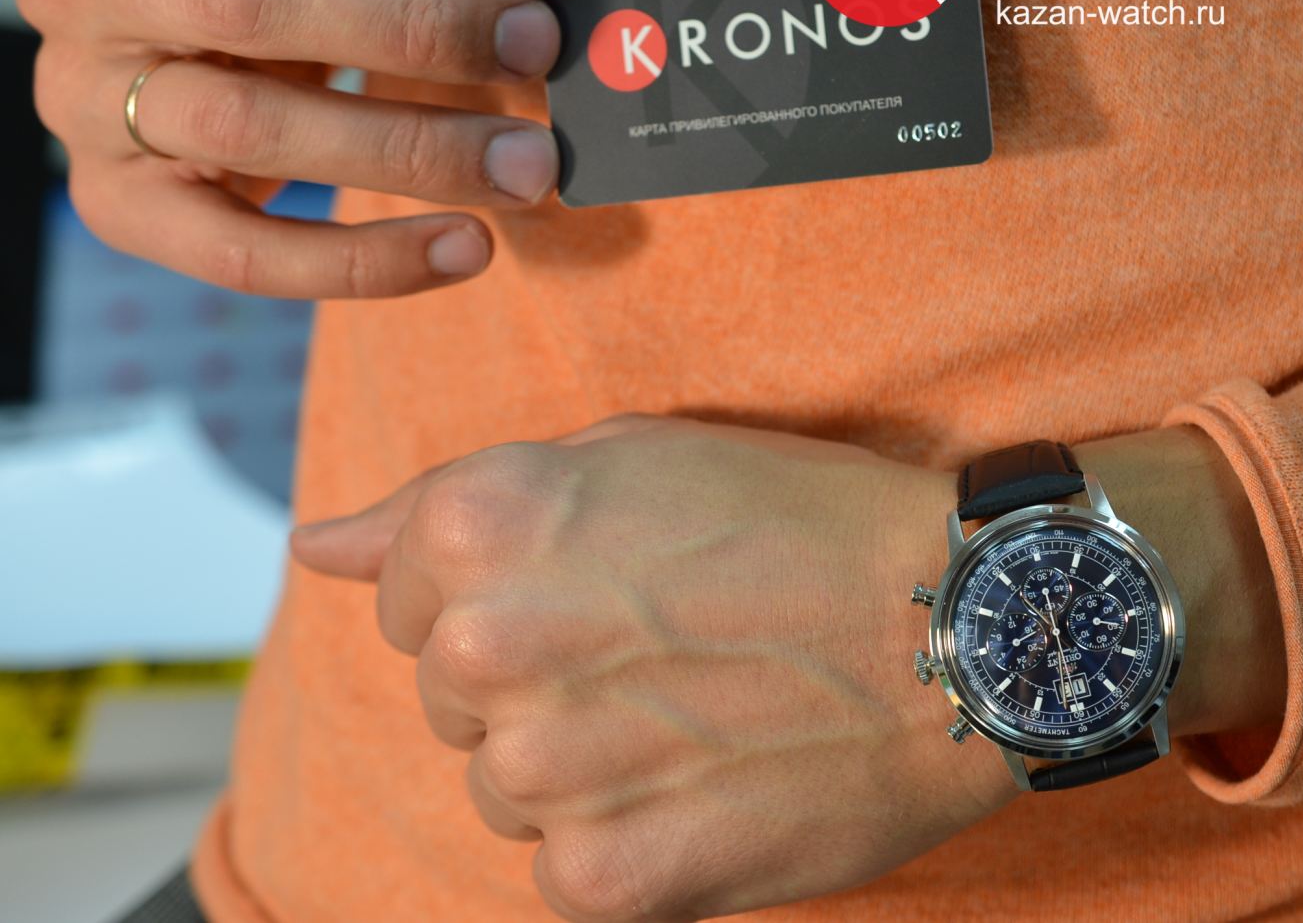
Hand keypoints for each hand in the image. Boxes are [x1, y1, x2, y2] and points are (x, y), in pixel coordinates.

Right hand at [17, 0, 588, 297]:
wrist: (164, 50)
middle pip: (256, 1)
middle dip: (419, 27)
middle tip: (540, 48)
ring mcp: (84, 96)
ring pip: (250, 125)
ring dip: (412, 147)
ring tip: (527, 164)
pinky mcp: (117, 203)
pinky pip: (243, 254)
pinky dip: (366, 260)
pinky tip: (468, 247)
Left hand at [291, 416, 1018, 921]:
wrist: (959, 622)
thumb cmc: (807, 521)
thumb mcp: (630, 455)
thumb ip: (445, 503)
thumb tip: (315, 547)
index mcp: (482, 526)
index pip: (401, 595)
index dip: (500, 592)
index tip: (592, 593)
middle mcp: (490, 644)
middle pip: (449, 698)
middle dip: (531, 680)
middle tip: (660, 654)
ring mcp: (547, 769)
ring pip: (504, 790)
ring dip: (581, 766)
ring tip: (696, 717)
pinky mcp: (612, 877)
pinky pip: (565, 872)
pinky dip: (629, 842)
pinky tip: (711, 783)